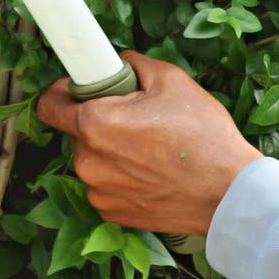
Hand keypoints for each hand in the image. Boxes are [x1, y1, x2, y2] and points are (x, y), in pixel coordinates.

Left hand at [35, 52, 261, 238]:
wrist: (229, 193)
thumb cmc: (202, 135)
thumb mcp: (171, 80)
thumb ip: (133, 65)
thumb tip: (117, 64)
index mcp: (95, 124)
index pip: (49, 105)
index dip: (63, 93)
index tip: (81, 91)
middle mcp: (87, 161)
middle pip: (77, 133)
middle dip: (99, 122)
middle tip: (136, 119)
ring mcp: (99, 192)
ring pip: (93, 161)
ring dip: (110, 153)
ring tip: (150, 150)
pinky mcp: (112, 214)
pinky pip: (105, 187)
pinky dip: (121, 179)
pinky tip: (152, 174)